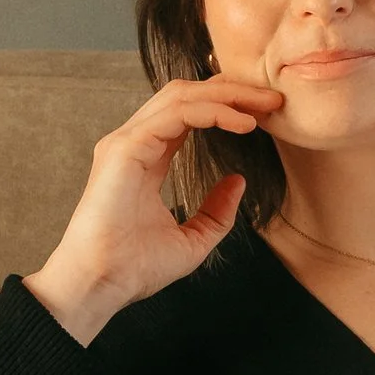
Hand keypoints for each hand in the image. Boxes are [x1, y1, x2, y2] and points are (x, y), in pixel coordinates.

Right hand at [23, 74, 283, 342]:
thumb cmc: (136, 268)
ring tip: (264, 105)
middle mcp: (135, 142)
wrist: (102, 284)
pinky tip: (243, 123)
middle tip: (272, 100)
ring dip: (227, 94)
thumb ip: (215, 211)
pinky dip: (213, 111)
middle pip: (186, 95)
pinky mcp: (126, 148)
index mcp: (147, 158)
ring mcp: (127, 141)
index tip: (265, 115)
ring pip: (182, 96)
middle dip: (231, 90)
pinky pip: (177, 114)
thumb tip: (237, 182)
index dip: (227, 106)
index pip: (188, 114)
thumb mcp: (193, 239)